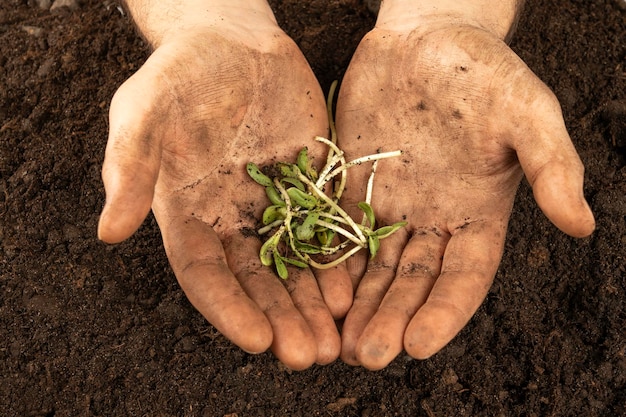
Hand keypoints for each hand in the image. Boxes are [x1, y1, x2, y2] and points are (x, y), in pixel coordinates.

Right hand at [97, 2, 351, 368]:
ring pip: (296, 266)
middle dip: (282, 321)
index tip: (256, 341)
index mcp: (188, 215)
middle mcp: (231, 221)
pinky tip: (356, 288)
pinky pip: (327, 229)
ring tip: (339, 338)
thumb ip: (130, 168)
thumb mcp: (143, 112)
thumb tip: (109, 232)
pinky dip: (339, 260)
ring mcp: (274, 206)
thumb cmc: (178, 75)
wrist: (230, 42)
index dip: (228, 310)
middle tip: (309, 355)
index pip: (205, 275)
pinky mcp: (311, 185)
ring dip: (315, 304)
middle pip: (257, 282)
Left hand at [335, 13, 594, 368]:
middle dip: (391, 320)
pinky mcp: (352, 187)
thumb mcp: (526, 111)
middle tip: (366, 356)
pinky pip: (338, 233)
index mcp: (478, 213)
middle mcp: (433, 220)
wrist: (423, 36)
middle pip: (412, 283)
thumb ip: (552, 165)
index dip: (444, 313)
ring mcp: (390, 206)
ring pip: (373, 268)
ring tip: (335, 342)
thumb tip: (581, 225)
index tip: (419, 345)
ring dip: (356, 306)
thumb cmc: (481, 71)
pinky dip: (328, 265)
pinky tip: (313, 293)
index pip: (463, 277)